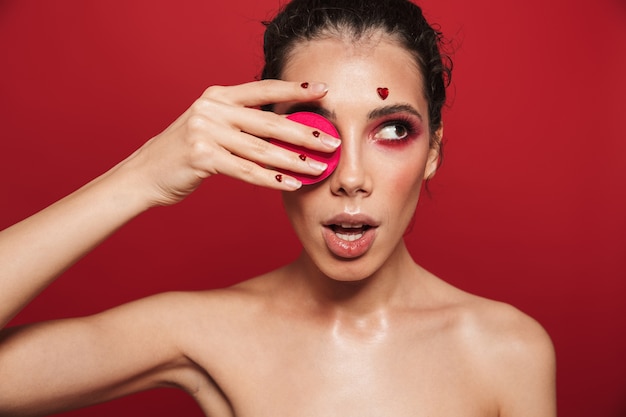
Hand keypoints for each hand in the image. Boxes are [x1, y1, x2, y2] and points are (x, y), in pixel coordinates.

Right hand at [125, 79, 339, 206]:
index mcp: (217, 97)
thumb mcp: (210, 126)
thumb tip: (286, 131)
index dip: (294, 90)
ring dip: (294, 160)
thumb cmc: (184, 153)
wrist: (145, 174)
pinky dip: (271, 179)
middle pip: (269, 121)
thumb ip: (241, 123)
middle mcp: (212, 110)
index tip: (322, 90)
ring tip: (319, 167)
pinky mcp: (201, 157)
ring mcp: (205, 132)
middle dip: (305, 132)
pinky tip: (290, 185)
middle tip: (333, 141)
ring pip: (261, 148)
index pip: (263, 89)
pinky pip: (246, 171)